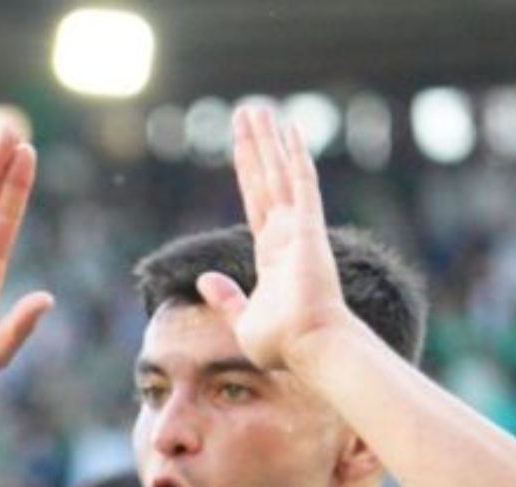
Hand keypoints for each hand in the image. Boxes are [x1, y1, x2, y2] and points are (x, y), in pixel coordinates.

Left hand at [199, 103, 354, 370]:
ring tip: (257, 110)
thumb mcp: (243, 319)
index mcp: (271, 254)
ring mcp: (299, 229)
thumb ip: (227, 296)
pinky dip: (297, 157)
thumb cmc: (281, 342)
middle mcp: (286, 234)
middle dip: (255, 146)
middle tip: (246, 112)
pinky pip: (302, 184)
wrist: (308, 347)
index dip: (247, 172)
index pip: (255, 202)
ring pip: (279, 174)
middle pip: (265, 179)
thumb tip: (206, 278)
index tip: (239, 145)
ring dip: (268, 141)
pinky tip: (291, 130)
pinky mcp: (309, 229)